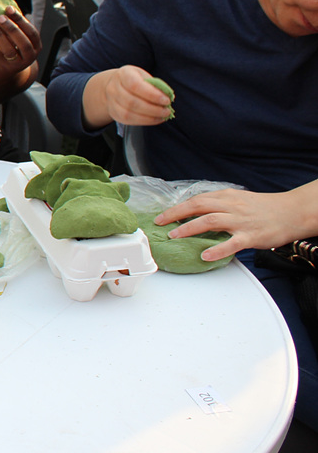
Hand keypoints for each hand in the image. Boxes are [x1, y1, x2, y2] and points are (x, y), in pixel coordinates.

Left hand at [0, 4, 40, 74]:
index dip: (20, 20)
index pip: (31, 32)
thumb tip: (7, 5)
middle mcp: (29, 56)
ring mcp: (16, 63)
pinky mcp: (1, 64)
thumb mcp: (21, 37)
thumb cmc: (16, 45)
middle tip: (0, 16)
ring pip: (8, 49)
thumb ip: (18, 25)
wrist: (7, 67)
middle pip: (22, 42)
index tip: (9, 9)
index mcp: (36, 46)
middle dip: (11, 28)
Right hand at [94, 65, 172, 125]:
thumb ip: (154, 84)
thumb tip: (166, 96)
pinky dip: (144, 121)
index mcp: (123, 74)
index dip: (152, 94)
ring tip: (162, 116)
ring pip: (129, 113)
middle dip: (153, 109)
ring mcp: (111, 102)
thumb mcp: (143, 76)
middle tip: (166, 111)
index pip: (135, 85)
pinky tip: (154, 119)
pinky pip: (128, 120)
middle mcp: (113, 88)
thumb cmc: (133, 80)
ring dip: (149, 117)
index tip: (166, 100)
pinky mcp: (114, 113)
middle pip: (132, 102)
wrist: (114, 86)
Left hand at [157, 185, 317, 261]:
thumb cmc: (264, 208)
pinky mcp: (251, 235)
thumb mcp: (239, 200)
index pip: (196, 200)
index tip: (162, 216)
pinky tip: (204, 255)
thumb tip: (197, 213)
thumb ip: (219, 205)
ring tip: (174, 236)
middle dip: (175, 214)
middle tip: (159, 223)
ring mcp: (240, 221)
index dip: (177, 207)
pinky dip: (217, 249)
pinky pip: (231, 243)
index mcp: (227, 197)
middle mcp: (231, 206)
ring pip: (210, 221)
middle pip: (198, 206)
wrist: (292, 212)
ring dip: (189, 228)